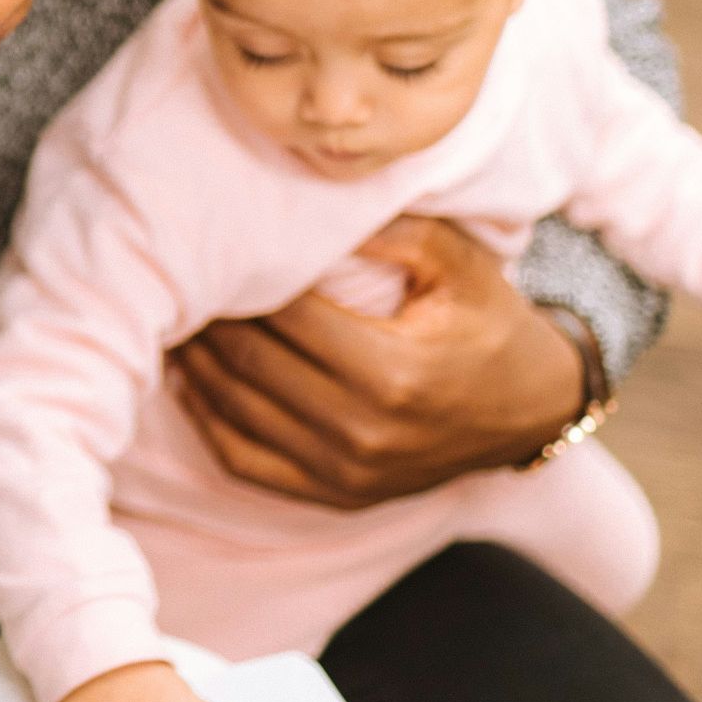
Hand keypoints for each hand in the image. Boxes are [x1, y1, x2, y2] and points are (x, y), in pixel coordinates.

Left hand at [171, 216, 584, 508]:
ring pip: (236, 412)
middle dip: (206, 318)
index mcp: (393, 370)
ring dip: (194, 364)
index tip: (212, 247)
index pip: (286, 316)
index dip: (241, 280)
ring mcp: (345, 471)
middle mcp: (363, 430)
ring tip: (172, 319)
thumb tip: (312, 206)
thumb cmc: (487, 323)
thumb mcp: (459, 263)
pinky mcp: (333, 495)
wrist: (529, 412)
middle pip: (251, 363)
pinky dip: (207, 419)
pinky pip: (245, 461)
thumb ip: (393, 230)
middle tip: (173, 279)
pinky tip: (189, 380)